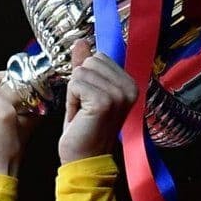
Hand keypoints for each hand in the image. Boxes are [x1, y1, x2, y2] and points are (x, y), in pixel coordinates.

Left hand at [58, 40, 137, 163]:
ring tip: (83, 113)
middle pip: (90, 61)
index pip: (98, 57)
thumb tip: (81, 42)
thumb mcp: (85, 92)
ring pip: (81, 72)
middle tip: (85, 108)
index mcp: (129, 84)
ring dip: (74, 93)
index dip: (86, 78)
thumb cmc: (84, 128)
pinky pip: (75, 84)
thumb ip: (85, 67)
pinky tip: (80, 116)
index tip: (90, 101)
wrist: (84, 159)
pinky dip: (71, 100)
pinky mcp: (104, 101)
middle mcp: (129, 87)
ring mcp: (118, 94)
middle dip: (79, 84)